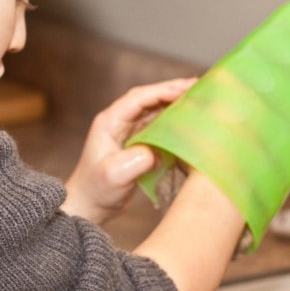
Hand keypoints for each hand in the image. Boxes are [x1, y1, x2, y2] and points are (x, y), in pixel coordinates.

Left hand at [61, 77, 196, 223]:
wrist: (90, 204)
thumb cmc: (96, 189)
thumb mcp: (113, 176)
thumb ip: (134, 162)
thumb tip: (156, 152)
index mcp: (110, 122)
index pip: (138, 99)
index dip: (161, 92)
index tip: (183, 89)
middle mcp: (121, 121)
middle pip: (149, 98)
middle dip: (172, 91)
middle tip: (198, 86)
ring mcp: (130, 131)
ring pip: (156, 110)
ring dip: (175, 103)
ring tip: (198, 98)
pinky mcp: (140, 142)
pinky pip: (159, 125)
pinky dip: (174, 119)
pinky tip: (190, 120)